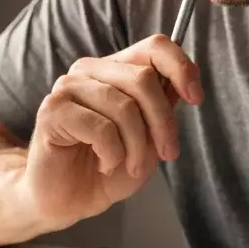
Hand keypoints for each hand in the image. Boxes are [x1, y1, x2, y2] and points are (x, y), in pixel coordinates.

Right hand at [16, 34, 202, 228]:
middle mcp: (89, 70)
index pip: (153, 47)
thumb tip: (183, 85)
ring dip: (136, 146)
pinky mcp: (52, 111)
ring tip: (129, 165)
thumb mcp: (149, 139)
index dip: (180, 67)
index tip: (196, 98)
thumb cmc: (106, 169)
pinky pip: (100, 128)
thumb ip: (163, 108)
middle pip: (143, 79)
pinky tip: (104, 164)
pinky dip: (112, 154)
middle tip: (167, 153)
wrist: (67, 200)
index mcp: (114, 69)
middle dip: (163, 122)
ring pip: (124, 107)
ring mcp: (68, 88)